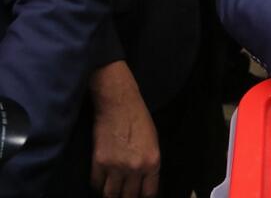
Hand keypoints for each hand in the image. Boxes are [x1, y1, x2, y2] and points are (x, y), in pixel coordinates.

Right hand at [90, 62, 159, 197]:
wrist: (119, 104)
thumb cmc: (139, 119)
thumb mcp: (153, 142)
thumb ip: (149, 164)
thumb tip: (143, 182)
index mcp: (153, 162)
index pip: (149, 193)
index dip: (143, 197)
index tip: (139, 197)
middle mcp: (136, 167)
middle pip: (129, 197)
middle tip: (125, 195)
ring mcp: (116, 166)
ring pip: (111, 195)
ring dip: (112, 196)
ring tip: (113, 194)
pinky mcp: (99, 162)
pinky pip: (96, 184)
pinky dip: (98, 186)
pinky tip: (101, 183)